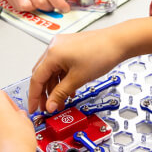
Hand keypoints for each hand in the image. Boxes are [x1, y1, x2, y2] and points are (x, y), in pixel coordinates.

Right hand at [0, 0, 70, 12]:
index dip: (59, 2)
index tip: (65, 7)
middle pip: (40, 0)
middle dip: (50, 6)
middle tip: (53, 5)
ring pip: (29, 5)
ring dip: (38, 7)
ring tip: (41, 2)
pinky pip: (19, 6)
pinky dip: (27, 7)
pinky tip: (30, 0)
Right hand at [28, 17, 151, 112]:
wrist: (118, 42)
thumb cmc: (101, 54)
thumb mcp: (78, 79)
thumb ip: (61, 94)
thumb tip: (50, 106)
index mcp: (52, 53)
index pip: (36, 78)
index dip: (34, 97)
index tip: (33, 109)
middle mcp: (54, 47)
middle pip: (42, 74)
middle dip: (44, 93)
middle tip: (46, 107)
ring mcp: (62, 45)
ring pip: (52, 70)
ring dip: (54, 87)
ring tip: (60, 101)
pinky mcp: (71, 47)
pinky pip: (61, 65)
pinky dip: (62, 78)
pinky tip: (69, 90)